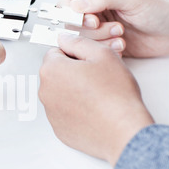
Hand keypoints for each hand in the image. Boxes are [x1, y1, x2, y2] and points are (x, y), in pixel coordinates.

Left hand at [39, 34, 153, 165]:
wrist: (123, 130)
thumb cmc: (116, 95)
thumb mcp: (102, 54)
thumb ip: (78, 42)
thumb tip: (65, 39)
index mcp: (52, 70)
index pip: (56, 52)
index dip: (75, 53)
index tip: (87, 60)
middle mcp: (45, 92)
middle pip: (56, 73)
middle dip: (72, 71)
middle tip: (96, 77)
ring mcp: (51, 113)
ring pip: (60, 93)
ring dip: (73, 91)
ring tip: (97, 95)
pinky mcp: (59, 129)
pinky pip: (64, 113)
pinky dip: (75, 110)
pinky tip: (93, 110)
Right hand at [60, 0, 168, 57]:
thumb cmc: (158, 9)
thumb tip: (75, 5)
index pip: (67, 4)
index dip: (74, 16)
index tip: (93, 22)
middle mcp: (95, 10)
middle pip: (72, 26)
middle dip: (94, 32)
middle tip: (117, 28)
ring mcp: (98, 29)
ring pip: (82, 41)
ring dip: (102, 42)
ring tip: (122, 36)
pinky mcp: (104, 44)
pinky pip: (93, 52)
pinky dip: (108, 51)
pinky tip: (123, 45)